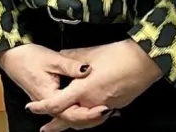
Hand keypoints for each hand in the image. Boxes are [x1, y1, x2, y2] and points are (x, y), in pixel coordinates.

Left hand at [24, 40, 161, 131]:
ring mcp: (106, 106)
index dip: (42, 107)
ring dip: (72, 123)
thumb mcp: (90, 52)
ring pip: (85, 121)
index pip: (56, 104)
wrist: (144, 62)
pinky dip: (88, 118)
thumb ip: (72, 58)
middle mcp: (93, 102)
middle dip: (56, 125)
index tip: (31, 108)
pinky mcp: (117, 106)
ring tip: (61, 126)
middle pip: (70, 119)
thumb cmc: (118, 55)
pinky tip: (85, 116)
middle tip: (44, 130)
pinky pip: (97, 116)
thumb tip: (61, 56)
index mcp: (83, 89)